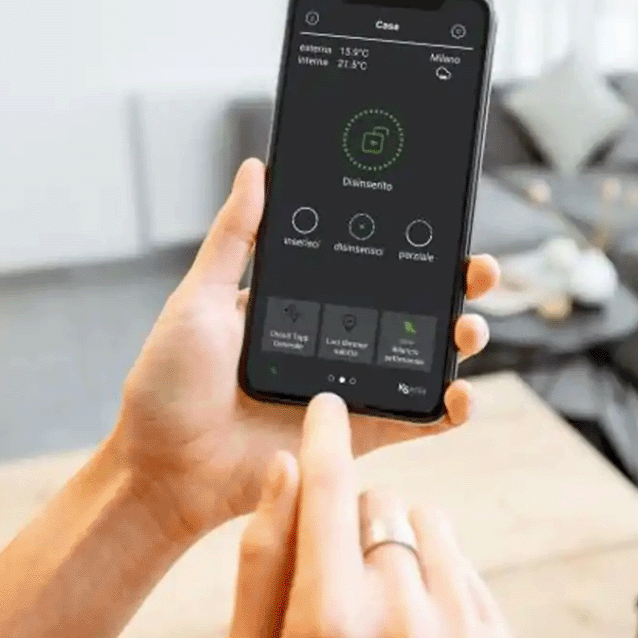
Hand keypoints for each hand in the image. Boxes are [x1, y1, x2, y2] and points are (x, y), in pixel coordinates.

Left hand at [112, 157, 499, 538]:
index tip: (444, 220)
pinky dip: (449, 409)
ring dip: (461, 339)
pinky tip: (464, 392)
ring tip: (471, 326)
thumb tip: (257, 168)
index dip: (412, 244)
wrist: (159, 469)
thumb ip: (235, 237)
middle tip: (478, 270)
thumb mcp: (198, 299)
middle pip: (412, 306)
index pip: (370, 264)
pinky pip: (417, 421)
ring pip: (424, 358)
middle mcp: (334, 341)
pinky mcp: (356, 438)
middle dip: (456, 286)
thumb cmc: (167, 385)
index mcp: (301, 303)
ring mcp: (350, 390)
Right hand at [228, 394, 516, 637]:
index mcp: (329, 622)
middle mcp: (402, 619)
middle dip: (353, 524)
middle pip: (380, 505)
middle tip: (337, 584)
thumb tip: (288, 468)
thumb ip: (264, 558)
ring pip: (428, 525)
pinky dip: (435, 582)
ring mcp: (461, 632)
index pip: (329, 494)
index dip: (327, 438)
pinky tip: (413, 636)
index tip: (329, 405)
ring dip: (400, 546)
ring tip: (379, 609)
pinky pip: (462, 566)